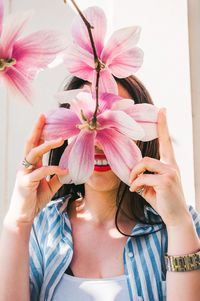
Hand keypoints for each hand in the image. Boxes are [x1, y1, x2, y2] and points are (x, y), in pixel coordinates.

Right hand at [5, 114, 67, 225]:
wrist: (24, 216)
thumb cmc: (34, 199)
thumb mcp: (49, 186)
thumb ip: (56, 177)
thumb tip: (68, 169)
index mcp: (31, 164)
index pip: (35, 144)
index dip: (40, 131)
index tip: (46, 119)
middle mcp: (26, 165)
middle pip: (30, 142)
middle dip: (37, 128)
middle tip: (44, 115)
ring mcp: (24, 172)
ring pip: (33, 153)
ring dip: (47, 145)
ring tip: (61, 139)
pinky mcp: (25, 182)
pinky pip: (40, 172)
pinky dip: (53, 169)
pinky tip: (64, 170)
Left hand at [129, 108, 190, 226]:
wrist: (176, 217)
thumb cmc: (163, 200)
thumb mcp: (153, 185)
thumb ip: (146, 175)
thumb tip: (133, 173)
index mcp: (169, 164)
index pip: (166, 141)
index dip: (163, 125)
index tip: (162, 110)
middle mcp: (172, 165)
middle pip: (146, 158)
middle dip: (134, 169)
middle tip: (130, 180)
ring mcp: (170, 171)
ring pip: (144, 164)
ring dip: (134, 175)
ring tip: (133, 185)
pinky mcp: (166, 180)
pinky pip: (144, 177)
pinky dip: (136, 184)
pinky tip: (135, 191)